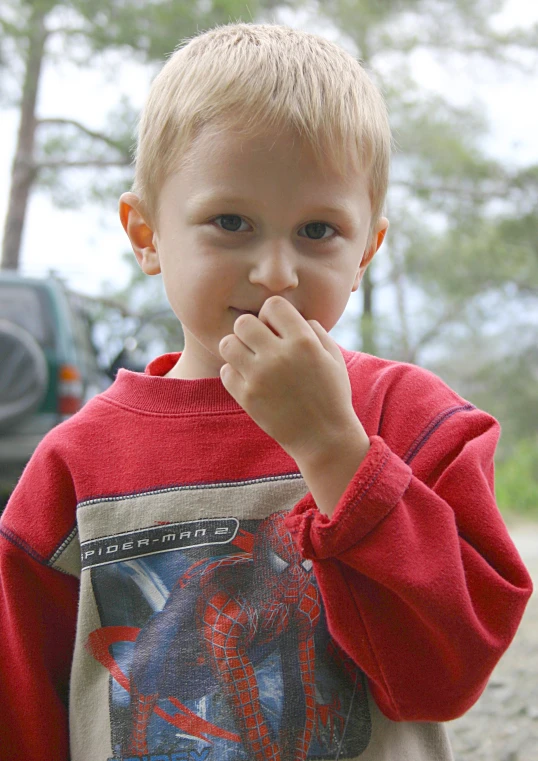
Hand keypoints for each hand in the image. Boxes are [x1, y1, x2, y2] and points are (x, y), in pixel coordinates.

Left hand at [218, 296, 366, 461]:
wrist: (324, 438)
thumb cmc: (331, 395)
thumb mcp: (334, 357)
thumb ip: (314, 331)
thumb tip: (291, 317)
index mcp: (303, 342)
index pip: (272, 305)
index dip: (272, 314)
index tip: (276, 330)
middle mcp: (279, 356)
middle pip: (243, 322)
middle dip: (250, 330)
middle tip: (258, 345)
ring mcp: (260, 377)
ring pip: (227, 344)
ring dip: (237, 349)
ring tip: (249, 360)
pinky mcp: (247, 397)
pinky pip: (225, 371)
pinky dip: (234, 373)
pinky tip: (249, 380)